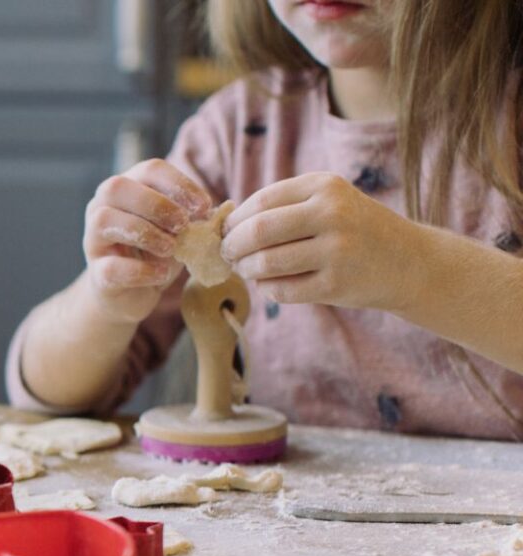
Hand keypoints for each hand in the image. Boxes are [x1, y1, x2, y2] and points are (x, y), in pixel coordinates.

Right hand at [83, 159, 214, 323]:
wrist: (132, 294)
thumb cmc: (156, 253)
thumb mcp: (179, 230)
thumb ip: (195, 217)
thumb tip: (221, 212)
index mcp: (127, 189)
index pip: (149, 170)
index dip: (178, 184)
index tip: (204, 207)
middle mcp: (101, 208)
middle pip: (117, 187)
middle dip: (157, 204)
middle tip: (183, 225)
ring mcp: (93, 240)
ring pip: (106, 221)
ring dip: (146, 233)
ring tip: (172, 248)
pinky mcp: (96, 274)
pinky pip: (111, 267)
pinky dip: (141, 270)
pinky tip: (161, 273)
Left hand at [221, 172, 423, 310]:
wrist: (410, 262)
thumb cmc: (356, 231)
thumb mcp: (329, 203)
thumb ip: (284, 207)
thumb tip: (224, 224)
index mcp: (325, 186)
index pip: (261, 201)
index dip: (235, 221)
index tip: (225, 232)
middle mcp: (332, 213)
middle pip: (258, 231)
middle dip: (233, 246)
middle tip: (228, 255)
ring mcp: (336, 250)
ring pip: (266, 263)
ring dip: (247, 270)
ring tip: (247, 270)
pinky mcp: (336, 284)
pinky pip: (282, 291)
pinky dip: (267, 290)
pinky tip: (270, 285)